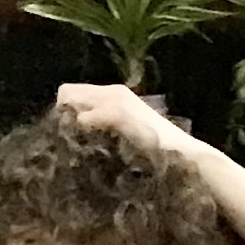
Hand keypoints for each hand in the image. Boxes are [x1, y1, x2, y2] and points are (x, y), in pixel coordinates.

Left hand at [54, 80, 184, 154]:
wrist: (179, 153)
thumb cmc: (157, 147)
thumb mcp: (127, 130)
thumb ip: (106, 124)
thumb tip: (79, 128)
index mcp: (116, 93)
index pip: (74, 91)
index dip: (67, 110)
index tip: (72, 132)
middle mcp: (113, 91)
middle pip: (68, 92)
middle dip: (64, 114)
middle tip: (71, 138)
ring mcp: (115, 100)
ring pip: (72, 100)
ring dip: (70, 121)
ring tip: (78, 142)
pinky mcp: (117, 113)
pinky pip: (85, 117)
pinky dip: (84, 130)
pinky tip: (90, 144)